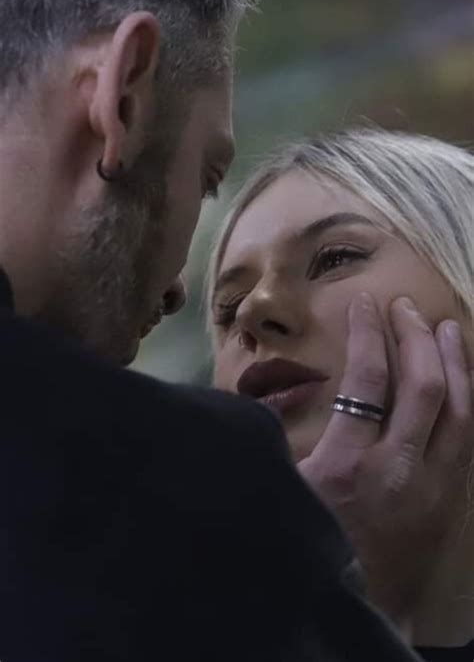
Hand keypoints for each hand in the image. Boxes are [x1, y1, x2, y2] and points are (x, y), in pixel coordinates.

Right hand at [298, 293, 472, 634]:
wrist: (355, 611)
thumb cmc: (307, 544)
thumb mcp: (281, 489)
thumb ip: (277, 437)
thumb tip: (278, 389)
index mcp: (347, 466)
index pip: (367, 382)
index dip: (367, 334)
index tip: (364, 303)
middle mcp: (399, 470)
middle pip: (424, 388)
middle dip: (416, 338)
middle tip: (406, 307)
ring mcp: (434, 486)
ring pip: (460, 410)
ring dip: (455, 362)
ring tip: (445, 327)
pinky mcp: (450, 500)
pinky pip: (468, 437)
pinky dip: (468, 399)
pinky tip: (462, 378)